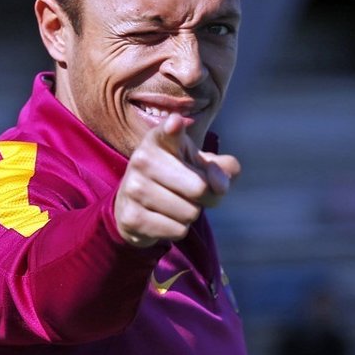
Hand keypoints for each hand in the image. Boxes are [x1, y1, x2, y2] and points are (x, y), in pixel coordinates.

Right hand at [114, 113, 240, 246]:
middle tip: (193, 193)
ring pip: (190, 213)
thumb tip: (220, 185)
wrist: (134, 205)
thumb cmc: (177, 178)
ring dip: (190, 214)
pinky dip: (178, 229)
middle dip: (208, 197)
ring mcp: (133, 188)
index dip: (174, 128)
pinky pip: (177, 230)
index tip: (175, 123)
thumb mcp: (201, 165)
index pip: (169, 131)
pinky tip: (162, 218)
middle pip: (200, 188)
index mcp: (160, 139)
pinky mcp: (131, 217)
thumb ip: (223, 169)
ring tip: (174, 204)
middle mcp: (142, 159)